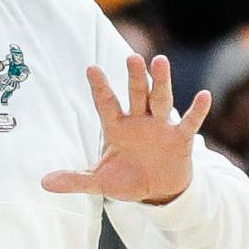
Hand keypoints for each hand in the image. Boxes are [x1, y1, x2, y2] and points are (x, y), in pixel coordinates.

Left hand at [42, 54, 209, 205]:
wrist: (158, 192)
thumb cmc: (128, 180)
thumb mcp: (100, 182)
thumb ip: (75, 180)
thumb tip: (43, 183)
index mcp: (117, 127)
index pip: (106, 104)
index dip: (100, 87)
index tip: (91, 68)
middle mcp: (139, 121)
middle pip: (136, 94)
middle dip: (134, 77)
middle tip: (131, 57)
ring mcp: (161, 127)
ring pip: (161, 100)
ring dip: (161, 82)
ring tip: (159, 62)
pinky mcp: (180, 139)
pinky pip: (190, 122)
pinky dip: (197, 110)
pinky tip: (204, 95)